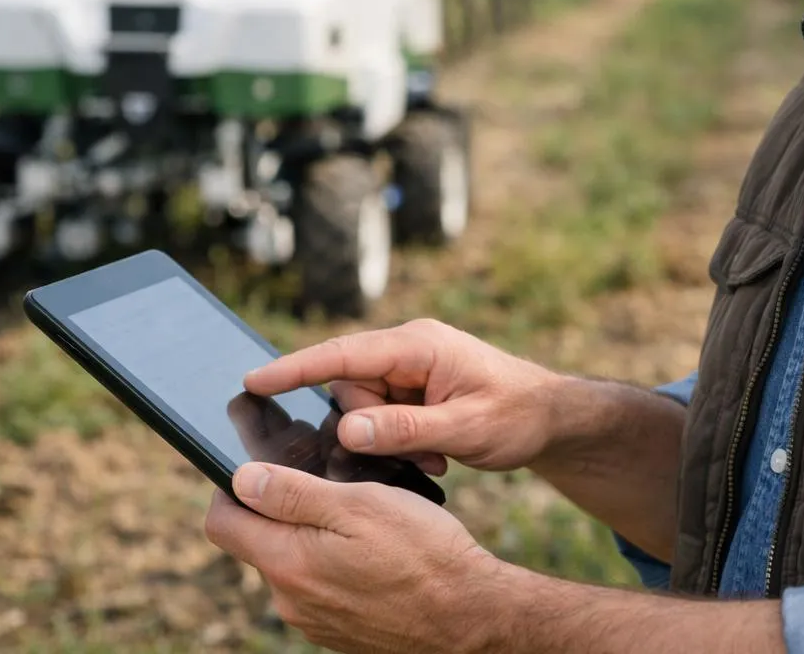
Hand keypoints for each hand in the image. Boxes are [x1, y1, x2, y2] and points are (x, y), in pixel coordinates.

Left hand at [205, 462, 503, 653]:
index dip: (230, 487)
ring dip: (314, 538)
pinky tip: (374, 553)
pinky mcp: (337, 631)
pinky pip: (319, 588)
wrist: (470, 617)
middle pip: (258, 542)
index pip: (222, 523)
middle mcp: (290, 600)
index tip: (260, 467)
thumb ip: (294, 494)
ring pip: (292, 564)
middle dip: (282, 510)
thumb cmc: (423, 553)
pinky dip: (335, 565)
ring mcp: (313, 621)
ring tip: (363, 520)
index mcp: (287, 563)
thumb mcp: (360, 505)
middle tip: (331, 484)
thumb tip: (241, 479)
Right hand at [243, 318, 562, 473]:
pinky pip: (381, 417)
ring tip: (436, 457)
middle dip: (367, 427)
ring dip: (388, 439)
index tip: (251, 380)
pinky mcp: (412, 390)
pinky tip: (435, 456)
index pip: (342, 354)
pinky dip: (399, 440)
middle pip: (349, 388)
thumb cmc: (517, 415)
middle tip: (420, 455)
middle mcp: (407, 350)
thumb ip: (406, 429)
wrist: (552, 418)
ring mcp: (409, 370)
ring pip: (362, 408)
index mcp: (418, 345)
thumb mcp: (465, 428)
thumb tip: (348, 429)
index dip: (294, 368)